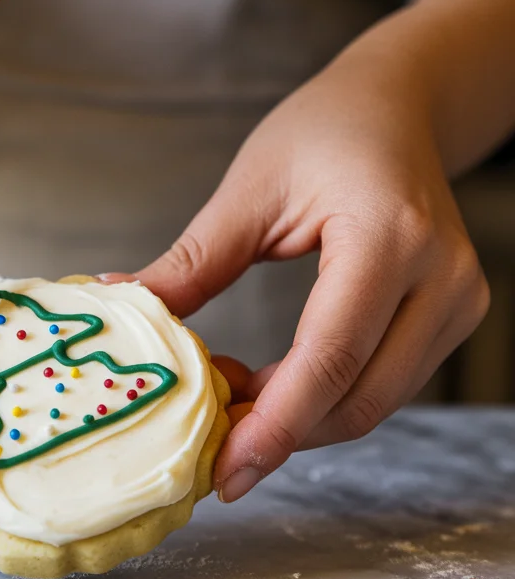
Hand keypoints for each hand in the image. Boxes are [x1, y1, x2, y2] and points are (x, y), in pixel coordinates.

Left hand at [105, 0, 493, 501]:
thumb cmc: (324, 132)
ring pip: (375, 401)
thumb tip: (122, 306)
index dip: (276, 425)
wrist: (396, 108)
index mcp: (388, 236)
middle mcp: (440, 276)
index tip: (224, 470)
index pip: (331, 356)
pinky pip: (385, 381)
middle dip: (282, 433)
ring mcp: (457, 300)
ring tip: (232, 398)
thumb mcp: (249, 190)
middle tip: (210, 441)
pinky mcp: (452, 315)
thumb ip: (193, 262)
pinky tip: (272, 384)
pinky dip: (324, 397)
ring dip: (300, 419)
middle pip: (360, 398)